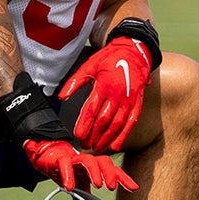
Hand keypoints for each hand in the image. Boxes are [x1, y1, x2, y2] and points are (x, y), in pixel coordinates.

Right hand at [23, 140, 137, 191]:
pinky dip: (68, 175)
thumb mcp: (79, 186)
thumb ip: (86, 199)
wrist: (46, 157)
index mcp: (94, 167)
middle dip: (110, 173)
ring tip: (97, 185)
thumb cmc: (66, 168)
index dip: (123, 178)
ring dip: (94, 172)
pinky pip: (65, 164)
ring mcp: (74, 159)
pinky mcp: (60, 160)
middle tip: (111, 186)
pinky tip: (70, 186)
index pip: (112, 170)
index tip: (134, 188)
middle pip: (103, 161)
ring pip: (88, 160)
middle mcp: (87, 161)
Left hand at [60, 37, 152, 151]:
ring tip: (97, 148)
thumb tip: (61, 96)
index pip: (91, 109)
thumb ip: (75, 82)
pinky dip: (124, 135)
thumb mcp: (89, 66)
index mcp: (103, 85)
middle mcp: (117, 94)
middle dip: (94, 135)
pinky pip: (131, 122)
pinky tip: (115, 145)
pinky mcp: (137, 102)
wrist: (133, 51)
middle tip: (85, 145)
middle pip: (104, 120)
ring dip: (106, 138)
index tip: (78, 135)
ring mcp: (128, 99)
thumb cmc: (109, 58)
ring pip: (117, 124)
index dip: (84, 124)